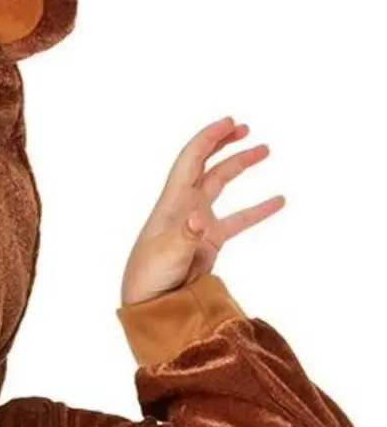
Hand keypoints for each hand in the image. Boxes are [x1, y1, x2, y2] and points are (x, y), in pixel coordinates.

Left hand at [120, 117, 285, 307]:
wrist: (149, 304)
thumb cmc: (149, 277)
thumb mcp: (167, 255)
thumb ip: (185, 237)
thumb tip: (199, 219)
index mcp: (173, 202)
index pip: (192, 159)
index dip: (210, 138)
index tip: (230, 122)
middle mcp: (185, 206)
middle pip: (206, 163)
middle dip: (224, 143)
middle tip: (245, 128)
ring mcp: (198, 222)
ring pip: (221, 184)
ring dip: (240, 166)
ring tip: (264, 150)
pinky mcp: (209, 242)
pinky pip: (238, 220)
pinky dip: (257, 209)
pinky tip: (277, 201)